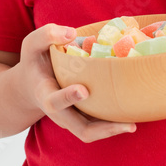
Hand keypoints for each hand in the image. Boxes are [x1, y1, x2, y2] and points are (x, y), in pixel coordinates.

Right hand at [15, 23, 136, 141]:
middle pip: (81, 129)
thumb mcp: (32, 44)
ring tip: (133, 123)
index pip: (54, 101)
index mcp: (45, 95)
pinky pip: (99, 125)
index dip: (68, 97)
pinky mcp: (84, 117)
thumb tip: (72, 33)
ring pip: (92, 132)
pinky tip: (133, 112)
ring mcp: (73, 118)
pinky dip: (114, 123)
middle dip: (103, 129)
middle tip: (128, 124)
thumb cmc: (35, 62)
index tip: (83, 89)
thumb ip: (47, 35)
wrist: (31, 86)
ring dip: (113, 130)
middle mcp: (60, 113)